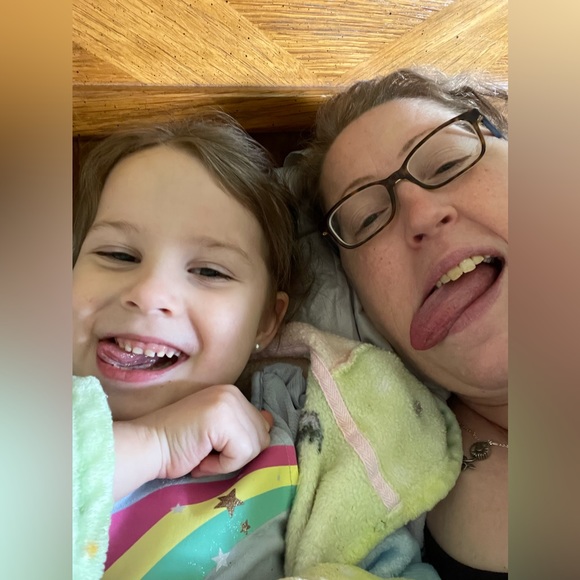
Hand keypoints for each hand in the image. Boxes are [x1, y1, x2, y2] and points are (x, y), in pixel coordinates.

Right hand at [113, 384, 272, 498]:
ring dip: (227, 461)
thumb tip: (270, 421)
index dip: (238, 446)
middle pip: (261, 438)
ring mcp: (229, 402)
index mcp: (231, 394)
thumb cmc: (176, 445)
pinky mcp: (223, 418)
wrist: (146, 446)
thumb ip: (240, 426)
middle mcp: (233, 393)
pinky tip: (199, 456)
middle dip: (235, 454)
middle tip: (204, 451)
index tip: (211, 446)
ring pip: (253, 447)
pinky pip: (241, 454)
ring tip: (201, 453)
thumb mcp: (215, 433)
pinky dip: (220, 465)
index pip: (260, 426)